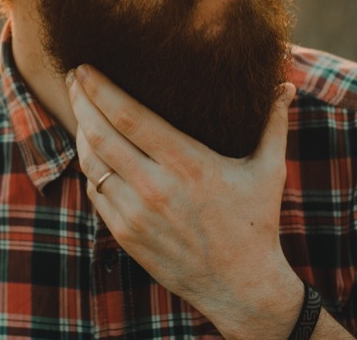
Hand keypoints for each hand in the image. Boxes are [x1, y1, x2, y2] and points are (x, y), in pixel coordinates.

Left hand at [67, 64, 301, 339]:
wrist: (240, 287)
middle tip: (72, 77)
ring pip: (91, 163)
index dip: (100, 89)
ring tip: (80, 108)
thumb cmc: (255, 223)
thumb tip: (284, 83)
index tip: (84, 67)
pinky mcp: (125, 234)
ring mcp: (135, 213)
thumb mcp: (269, 170)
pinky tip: (93, 150)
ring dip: (80, 131)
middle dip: (80, 100)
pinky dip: (90, 166)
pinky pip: (96, 191)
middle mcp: (155, 187)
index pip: (129, 116)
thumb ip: (273, 123)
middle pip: (100, 134)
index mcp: (187, 164)